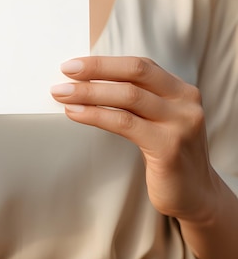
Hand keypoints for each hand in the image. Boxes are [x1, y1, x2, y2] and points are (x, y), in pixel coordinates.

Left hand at [51, 56, 219, 222]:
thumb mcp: (159, 121)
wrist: (195, 196)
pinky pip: (124, 123)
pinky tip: (76, 113)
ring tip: (63, 93)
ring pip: (128, 97)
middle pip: (135, 73)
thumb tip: (88, 85)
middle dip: (97, 69)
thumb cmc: (167, 156)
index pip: (140, 66)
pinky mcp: (168, 147)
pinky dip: (96, 115)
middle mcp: (185, 102)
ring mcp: (179, 124)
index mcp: (181, 91)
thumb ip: (137, 102)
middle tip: (65, 71)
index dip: (105, 62)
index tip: (74, 64)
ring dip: (90, 92)